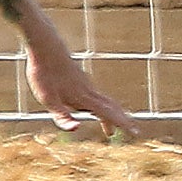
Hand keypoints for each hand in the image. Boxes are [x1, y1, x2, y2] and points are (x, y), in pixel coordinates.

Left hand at [25, 43, 139, 138]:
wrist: (46, 48)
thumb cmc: (44, 74)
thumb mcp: (48, 100)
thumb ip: (61, 116)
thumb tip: (77, 128)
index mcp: (84, 99)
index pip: (108, 114)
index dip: (123, 124)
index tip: (137, 132)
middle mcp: (90, 92)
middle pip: (112, 108)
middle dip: (122, 120)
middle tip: (132, 131)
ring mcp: (87, 85)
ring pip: (106, 101)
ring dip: (112, 114)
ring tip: (109, 126)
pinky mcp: (81, 80)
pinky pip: (97, 96)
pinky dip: (103, 106)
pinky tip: (93, 108)